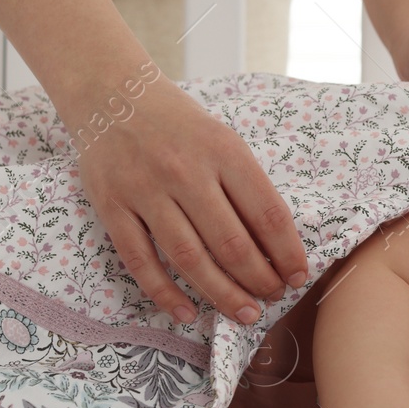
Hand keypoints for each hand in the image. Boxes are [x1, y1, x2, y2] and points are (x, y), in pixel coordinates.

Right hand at [74, 73, 308, 324]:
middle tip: (272, 298)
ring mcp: (145, 190)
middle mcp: (185, 171)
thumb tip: (275, 246)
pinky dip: (165, 293)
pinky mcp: (112, 207)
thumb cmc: (178, 124)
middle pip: (231, 242)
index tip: (298, 276)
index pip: (267, 213)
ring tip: (244, 313)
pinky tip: (186, 312)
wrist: (111, 94)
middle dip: (259, 279)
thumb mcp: (222, 139)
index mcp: (223, 151)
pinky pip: (141, 261)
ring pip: (189, 258)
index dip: (287, 252)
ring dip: (221, 293)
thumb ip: (246, 185)